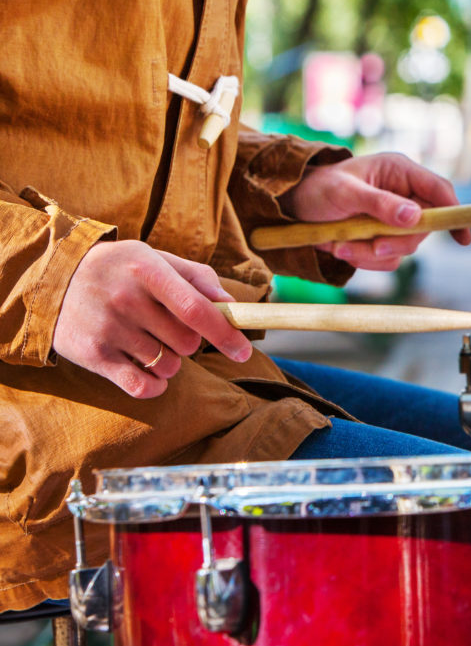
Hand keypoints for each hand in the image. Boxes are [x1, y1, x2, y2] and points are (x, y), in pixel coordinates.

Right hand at [52, 240, 252, 398]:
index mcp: (148, 271)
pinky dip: (155, 386)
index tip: (244, 353)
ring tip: (150, 342)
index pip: (197, 310)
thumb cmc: (119, 269)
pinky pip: (141, 387)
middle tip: (170, 329)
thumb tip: (230, 304)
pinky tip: (151, 373)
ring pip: (169, 366)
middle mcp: (127, 299)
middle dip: (190, 342)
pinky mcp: (93, 355)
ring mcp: (108, 328)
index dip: (226, 334)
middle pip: (188, 343)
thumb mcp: (154, 258)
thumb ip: (197, 277)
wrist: (51, 278)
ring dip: (170, 361)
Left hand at [281, 153, 470, 271]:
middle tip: (372, 247)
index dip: (454, 212)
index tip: (463, 237)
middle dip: (396, 242)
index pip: (439, 191)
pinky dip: (364, 260)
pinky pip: (386, 259)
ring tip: (341, 244)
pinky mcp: (381, 237)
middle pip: (423, 227)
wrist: (291, 206)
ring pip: (403, 248)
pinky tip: (341, 248)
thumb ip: (380, 204)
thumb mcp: (346, 193)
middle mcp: (401, 194)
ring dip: (372, 253)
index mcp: (399, 172)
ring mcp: (392, 218)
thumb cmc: (317, 188)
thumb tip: (414, 217)